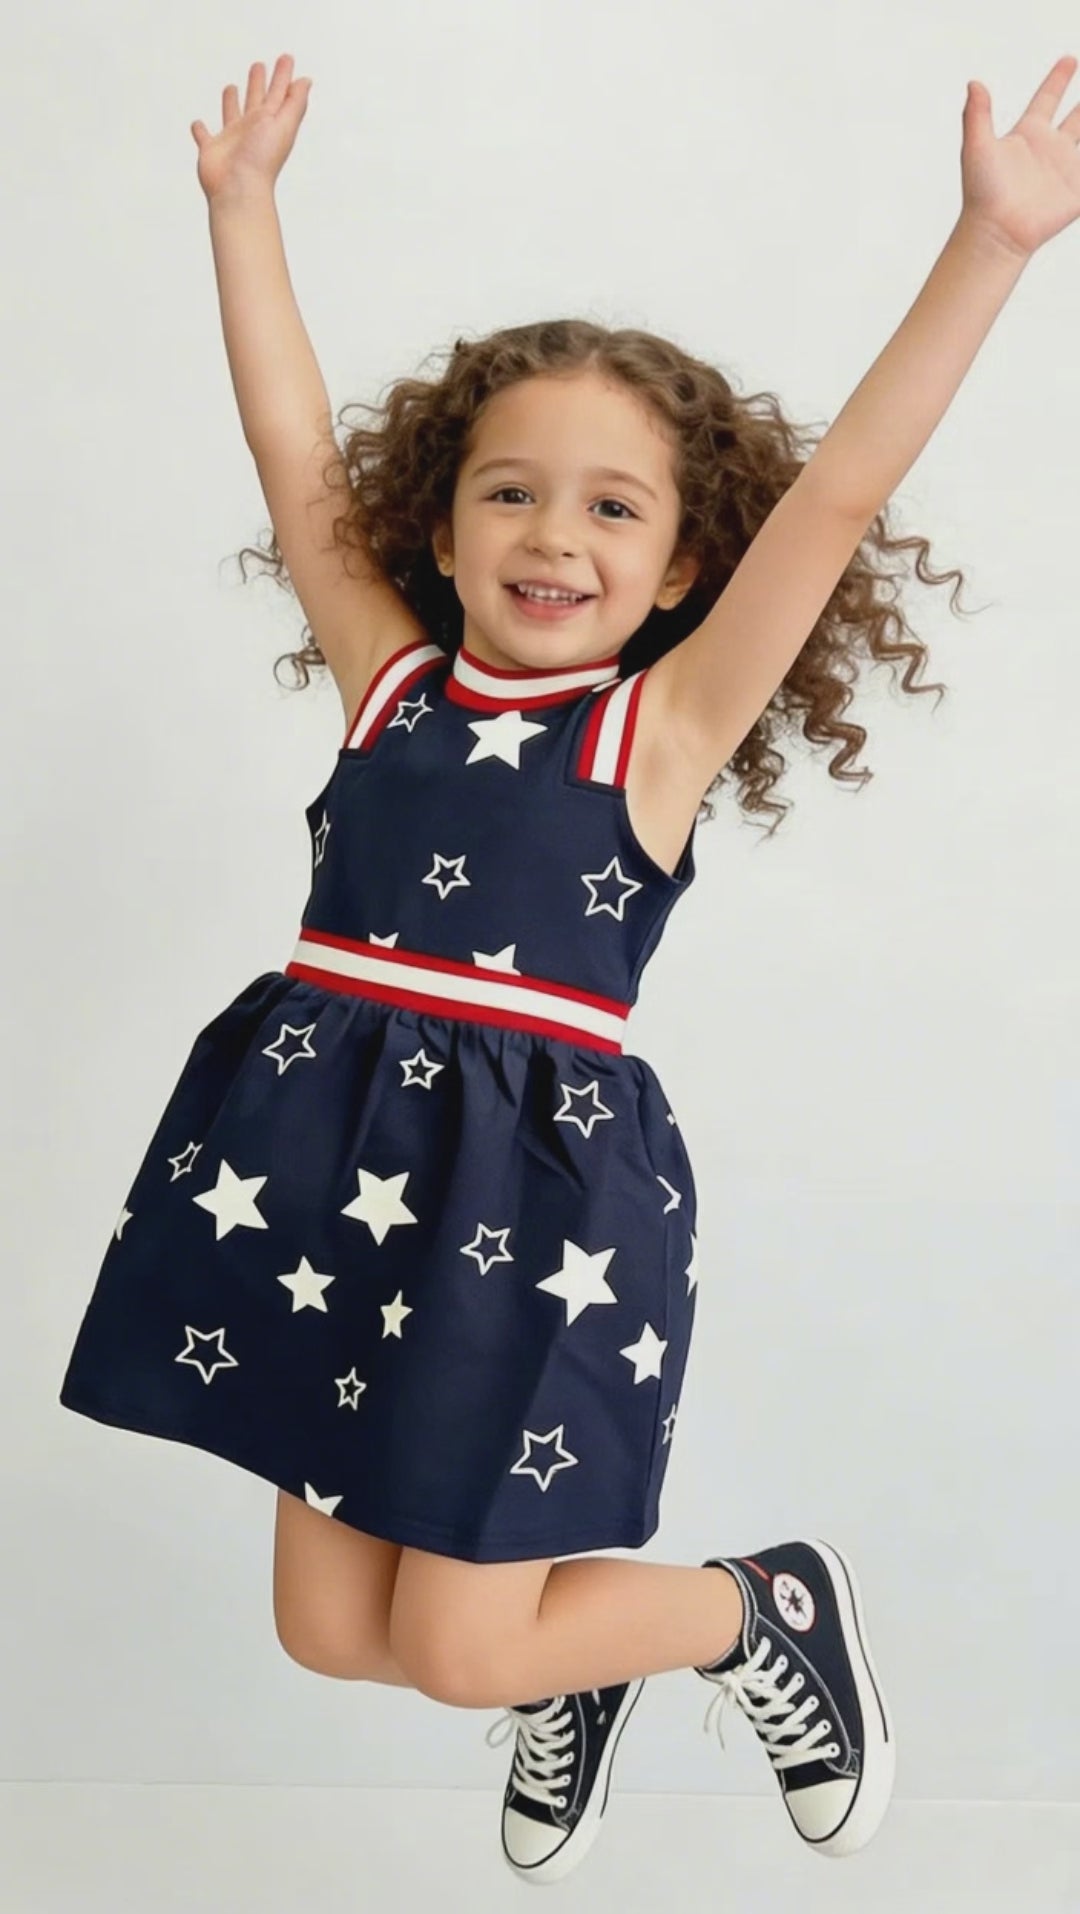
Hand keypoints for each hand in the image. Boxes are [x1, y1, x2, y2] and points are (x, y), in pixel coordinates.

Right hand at [190, 54, 312, 202]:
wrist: (238, 187)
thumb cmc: (261, 158)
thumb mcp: (284, 124)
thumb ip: (295, 103)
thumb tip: (306, 81)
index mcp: (269, 122)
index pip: (278, 93)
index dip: (283, 76)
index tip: (286, 59)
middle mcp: (251, 129)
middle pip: (255, 100)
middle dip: (258, 83)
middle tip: (258, 66)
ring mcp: (232, 140)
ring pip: (231, 115)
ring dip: (231, 102)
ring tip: (231, 88)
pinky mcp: (212, 150)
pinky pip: (204, 137)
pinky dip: (200, 130)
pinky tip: (198, 124)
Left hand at [960, 54, 1079, 258]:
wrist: (997, 232)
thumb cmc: (982, 193)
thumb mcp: (977, 147)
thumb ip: (977, 115)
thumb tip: (974, 83)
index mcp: (1029, 134)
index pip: (1047, 99)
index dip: (1058, 79)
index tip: (1068, 60)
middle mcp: (1049, 148)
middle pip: (1076, 117)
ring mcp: (1066, 169)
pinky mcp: (1077, 191)